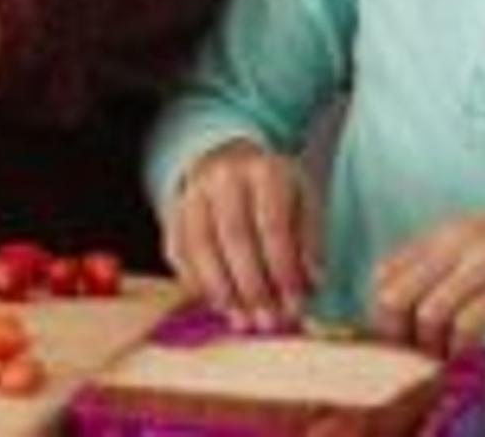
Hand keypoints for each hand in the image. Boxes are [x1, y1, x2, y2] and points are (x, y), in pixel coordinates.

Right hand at [164, 140, 318, 330]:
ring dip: (222, 291)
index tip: (295, 305)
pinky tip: (218, 305)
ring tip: (242, 321)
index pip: (273, 224)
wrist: (230, 163)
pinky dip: (197, 284)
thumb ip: (311, 242)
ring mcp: (192, 194)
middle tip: (268, 321)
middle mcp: (223, 177)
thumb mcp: (305, 204)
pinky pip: (178, 253)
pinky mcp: (172, 213)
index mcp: (265, 171)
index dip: (284, 269)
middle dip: (252, 286)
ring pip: (200, 246)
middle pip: (234, 236)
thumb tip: (312, 283)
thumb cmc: (276, 194)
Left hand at [370, 192, 484, 356]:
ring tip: (440, 357)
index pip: (386, 272)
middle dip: (397, 334)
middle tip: (411, 354)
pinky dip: (459, 347)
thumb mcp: (481, 241)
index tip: (392, 336)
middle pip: (397, 295)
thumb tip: (407, 303)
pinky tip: (465, 353)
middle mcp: (460, 242)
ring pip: (428, 312)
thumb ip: (445, 264)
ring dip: (429, 346)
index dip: (380, 311)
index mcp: (447, 231)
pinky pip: (468, 324)